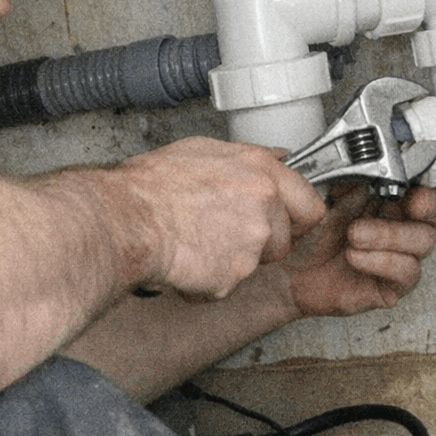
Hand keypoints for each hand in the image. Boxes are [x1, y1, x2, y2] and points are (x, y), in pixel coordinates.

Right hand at [105, 138, 326, 300]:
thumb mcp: (201, 150)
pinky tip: (184, 259)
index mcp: (260, 171)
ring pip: (254, 264)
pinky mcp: (233, 275)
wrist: (125, 219)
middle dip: (262, 245)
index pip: (310, 204)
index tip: (285, 223)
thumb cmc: (151, 185)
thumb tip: (277, 157)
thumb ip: (248, 158)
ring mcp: (251, 241)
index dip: (297, 218)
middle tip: (225, 235)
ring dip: (231, 262)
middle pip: (286, 240)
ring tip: (196, 243)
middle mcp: (264, 204)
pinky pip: (226, 285)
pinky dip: (206, 281)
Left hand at [275, 172, 435, 317]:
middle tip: (412, 202)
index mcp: (394, 187)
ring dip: (390, 234)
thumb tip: (362, 151)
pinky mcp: (391, 282)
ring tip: (354, 234)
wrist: (280, 264)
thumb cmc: (305, 224)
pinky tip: (355, 256)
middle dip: (433, 203)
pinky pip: (407, 272)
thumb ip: (343, 165)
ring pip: (424, 241)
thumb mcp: (318, 184)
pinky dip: (381, 261)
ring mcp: (400, 251)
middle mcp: (403, 218)